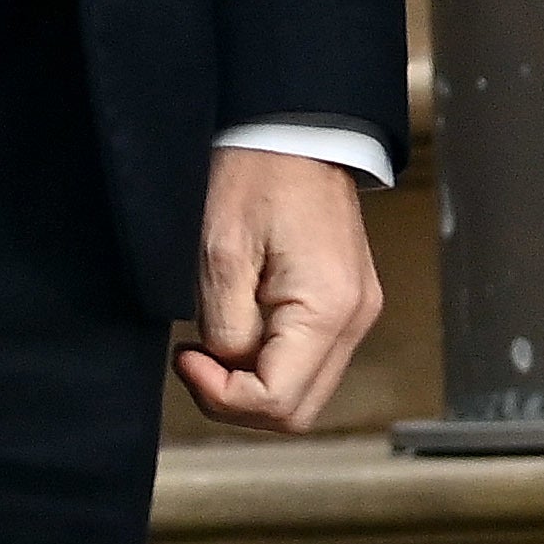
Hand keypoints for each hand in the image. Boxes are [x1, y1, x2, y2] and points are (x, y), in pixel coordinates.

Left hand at [180, 150, 383, 433]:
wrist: (296, 132)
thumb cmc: (258, 177)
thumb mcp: (220, 255)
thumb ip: (225, 330)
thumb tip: (227, 370)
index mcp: (328, 309)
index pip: (277, 402)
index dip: (220, 397)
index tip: (186, 356)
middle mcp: (355, 318)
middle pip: (296, 411)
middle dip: (237, 401)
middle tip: (197, 360)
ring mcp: (357, 312)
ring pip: (304, 392)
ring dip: (253, 383)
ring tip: (216, 340)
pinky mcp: (347, 304)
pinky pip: (310, 361)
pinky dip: (271, 362)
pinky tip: (242, 326)